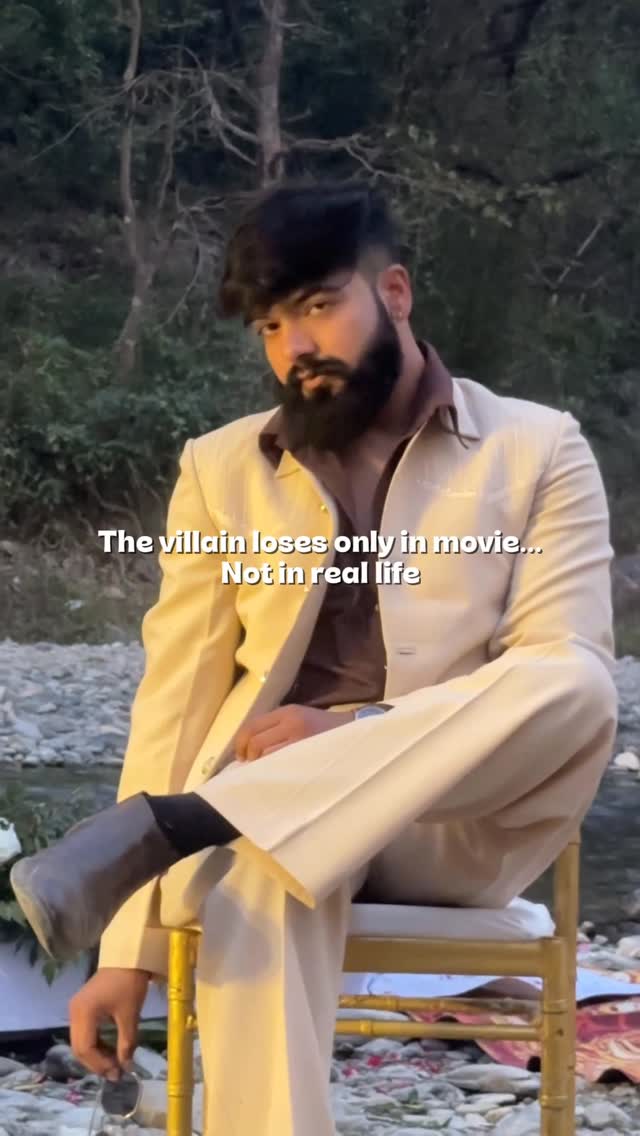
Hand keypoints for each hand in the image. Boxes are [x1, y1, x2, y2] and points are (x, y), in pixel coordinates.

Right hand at [69, 967, 149, 1078]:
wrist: (127, 957)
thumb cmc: (129, 983)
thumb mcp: (130, 1014)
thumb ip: (126, 1042)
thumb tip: (126, 1066)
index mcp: (83, 1013)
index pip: (85, 1048)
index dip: (100, 1064)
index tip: (118, 1073)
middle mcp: (74, 1012)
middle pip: (79, 1048)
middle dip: (96, 1063)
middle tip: (116, 1073)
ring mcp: (75, 1009)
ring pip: (80, 1042)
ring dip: (96, 1055)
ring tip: (115, 1063)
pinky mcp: (81, 1007)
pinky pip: (84, 1032)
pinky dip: (95, 1044)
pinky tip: (110, 1049)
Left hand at [234, 704, 353, 761]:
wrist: (355, 730)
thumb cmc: (325, 729)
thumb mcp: (300, 718)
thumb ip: (277, 727)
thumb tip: (251, 747)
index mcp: (286, 712)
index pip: (252, 725)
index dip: (240, 743)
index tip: (240, 757)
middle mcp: (290, 721)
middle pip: (255, 740)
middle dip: (248, 756)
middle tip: (250, 767)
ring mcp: (299, 737)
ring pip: (266, 753)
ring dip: (259, 765)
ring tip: (263, 772)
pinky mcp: (308, 752)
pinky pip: (281, 763)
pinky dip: (273, 770)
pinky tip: (275, 775)